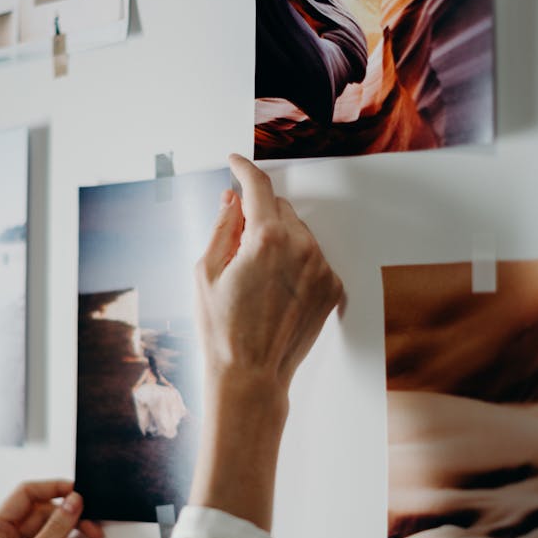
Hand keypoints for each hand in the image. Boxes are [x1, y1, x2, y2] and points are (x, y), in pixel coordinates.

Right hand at [196, 154, 342, 391]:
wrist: (252, 375)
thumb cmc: (222, 330)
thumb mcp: (205, 271)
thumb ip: (222, 226)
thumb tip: (231, 199)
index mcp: (267, 239)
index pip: (258, 186)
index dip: (243, 169)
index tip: (235, 162)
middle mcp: (302, 248)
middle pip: (280, 208)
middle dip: (259, 215)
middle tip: (237, 246)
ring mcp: (322, 268)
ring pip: (299, 233)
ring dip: (279, 240)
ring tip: (257, 278)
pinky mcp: (332, 288)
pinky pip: (313, 258)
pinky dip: (296, 263)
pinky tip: (276, 290)